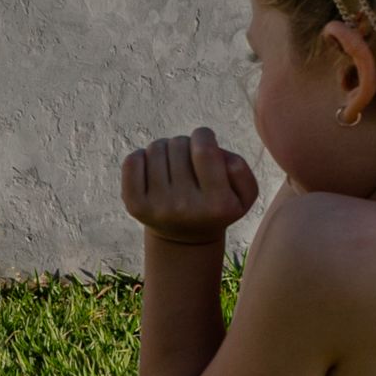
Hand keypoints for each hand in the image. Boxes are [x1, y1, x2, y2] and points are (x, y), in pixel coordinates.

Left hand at [121, 128, 259, 243]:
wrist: (184, 240)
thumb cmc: (216, 206)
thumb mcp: (243, 194)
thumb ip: (240, 170)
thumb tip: (216, 153)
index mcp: (217, 204)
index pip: (204, 149)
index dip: (204, 135)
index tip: (204, 141)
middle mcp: (185, 206)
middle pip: (178, 145)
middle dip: (185, 144)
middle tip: (188, 161)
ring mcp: (157, 206)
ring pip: (156, 148)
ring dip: (165, 150)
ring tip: (173, 166)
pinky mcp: (134, 205)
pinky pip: (132, 161)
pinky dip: (142, 157)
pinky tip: (154, 171)